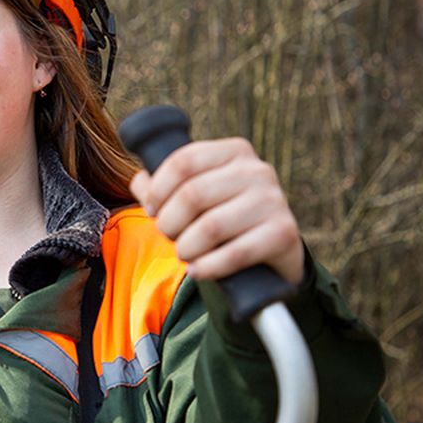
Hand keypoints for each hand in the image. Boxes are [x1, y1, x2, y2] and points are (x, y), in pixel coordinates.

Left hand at [128, 138, 304, 285]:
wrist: (273, 249)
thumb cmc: (224, 215)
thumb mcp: (197, 194)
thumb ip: (164, 186)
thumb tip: (138, 180)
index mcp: (234, 151)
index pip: (183, 161)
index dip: (157, 189)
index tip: (151, 209)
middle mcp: (258, 170)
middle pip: (193, 194)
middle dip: (170, 221)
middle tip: (168, 235)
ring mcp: (274, 200)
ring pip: (212, 226)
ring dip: (187, 246)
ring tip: (184, 253)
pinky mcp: (283, 233)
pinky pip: (235, 253)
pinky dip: (209, 266)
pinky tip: (197, 270)